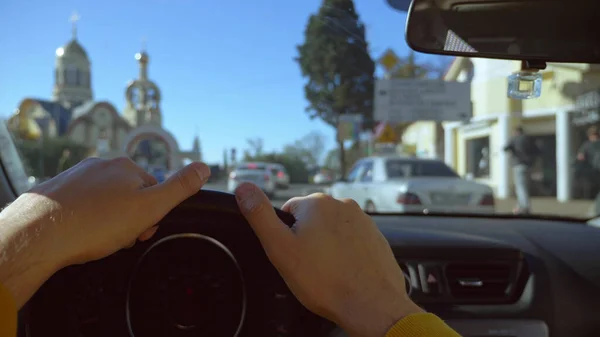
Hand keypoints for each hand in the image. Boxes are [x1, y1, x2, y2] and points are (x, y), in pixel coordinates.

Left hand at [0, 157, 209, 306]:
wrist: (39, 233)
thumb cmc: (96, 223)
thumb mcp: (150, 208)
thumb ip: (180, 187)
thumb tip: (204, 167)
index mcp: (126, 167)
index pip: (153, 191)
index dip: (151, 216)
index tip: (141, 232)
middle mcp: (101, 165)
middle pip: (129, 195)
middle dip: (129, 219)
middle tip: (119, 239)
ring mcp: (76, 176)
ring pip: (104, 201)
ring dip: (107, 221)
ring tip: (96, 239)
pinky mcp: (57, 190)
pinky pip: (81, 205)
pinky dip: (84, 219)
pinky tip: (79, 234)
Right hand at [234, 182, 422, 336]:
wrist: (371, 304)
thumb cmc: (324, 280)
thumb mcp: (280, 248)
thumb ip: (260, 215)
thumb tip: (243, 187)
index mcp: (316, 202)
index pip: (289, 212)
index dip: (286, 236)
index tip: (293, 255)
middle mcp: (342, 204)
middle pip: (312, 220)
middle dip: (307, 240)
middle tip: (309, 266)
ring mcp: (362, 220)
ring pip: (332, 231)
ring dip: (327, 247)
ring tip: (328, 272)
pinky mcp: (375, 237)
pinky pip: (351, 242)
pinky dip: (346, 254)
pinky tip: (344, 272)